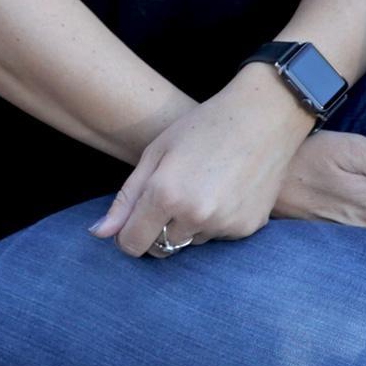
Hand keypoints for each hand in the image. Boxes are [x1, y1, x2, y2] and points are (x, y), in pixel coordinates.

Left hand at [88, 91, 301, 258]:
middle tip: (172, 196)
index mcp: (165, 195)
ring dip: (189, 225)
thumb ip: (127, 197)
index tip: (135, 219)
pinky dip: (217, 222)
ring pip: (191, 241)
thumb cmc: (204, 127)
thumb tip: (100, 234)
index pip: (132, 244)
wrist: (265, 117)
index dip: (128, 234)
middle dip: (158, 229)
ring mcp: (225, 224)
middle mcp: (195, 216)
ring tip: (203, 187)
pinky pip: (219, 236)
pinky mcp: (248, 228)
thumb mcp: (157, 153)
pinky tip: (226, 191)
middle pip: (160, 247)